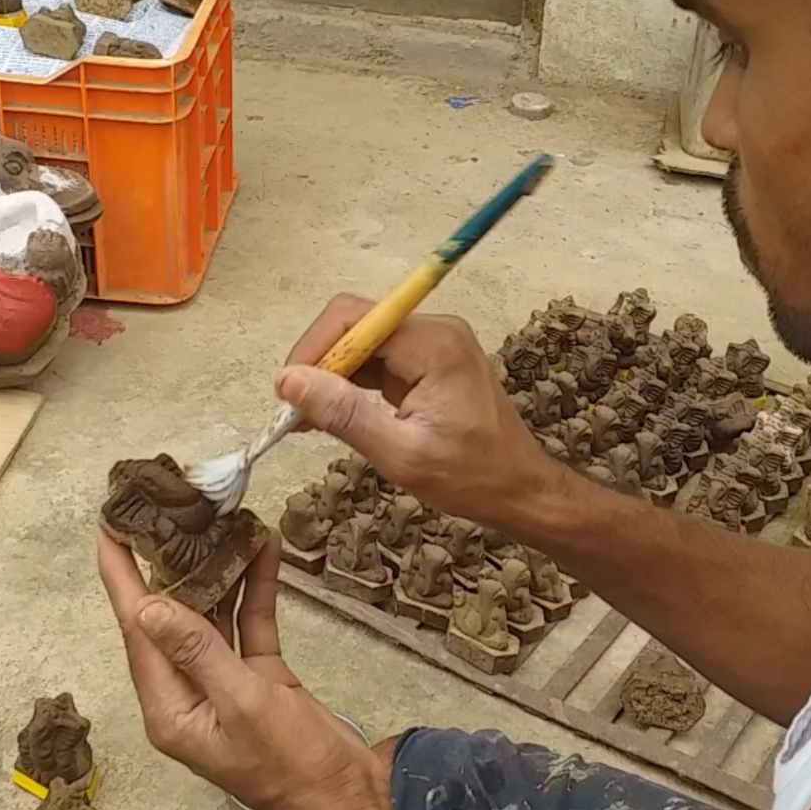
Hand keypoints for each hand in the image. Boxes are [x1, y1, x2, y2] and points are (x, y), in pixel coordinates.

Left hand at [98, 531, 384, 809]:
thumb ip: (198, 653)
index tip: (108, 526)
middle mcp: (186, 690)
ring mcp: (222, 681)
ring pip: (210, 613)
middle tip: (161, 506)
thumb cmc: (289, 764)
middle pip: (168, 615)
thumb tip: (148, 607)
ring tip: (214, 516)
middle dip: (166, 562)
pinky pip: (249, 623)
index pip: (136, 629)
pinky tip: (263, 549)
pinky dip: (255, 588)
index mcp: (168, 705)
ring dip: (216, 569)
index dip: (120, 576)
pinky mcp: (257, 676)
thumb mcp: (242, 704)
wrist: (343, 798)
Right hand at [275, 295, 566, 532]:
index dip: (313, 349)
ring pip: (364, 344)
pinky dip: (353, 385)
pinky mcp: (430, 363)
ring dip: (333, 377)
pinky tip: (336, 416)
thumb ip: (345, 414)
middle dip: (320, 364)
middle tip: (296, 412)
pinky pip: (379, 361)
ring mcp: (434, 345)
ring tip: (309, 419)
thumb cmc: (472, 478)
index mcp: (434, 343)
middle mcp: (435, 331)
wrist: (522, 491)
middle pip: (356, 325)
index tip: (288, 392)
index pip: (353, 318)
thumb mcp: (402, 454)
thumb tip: (288, 381)